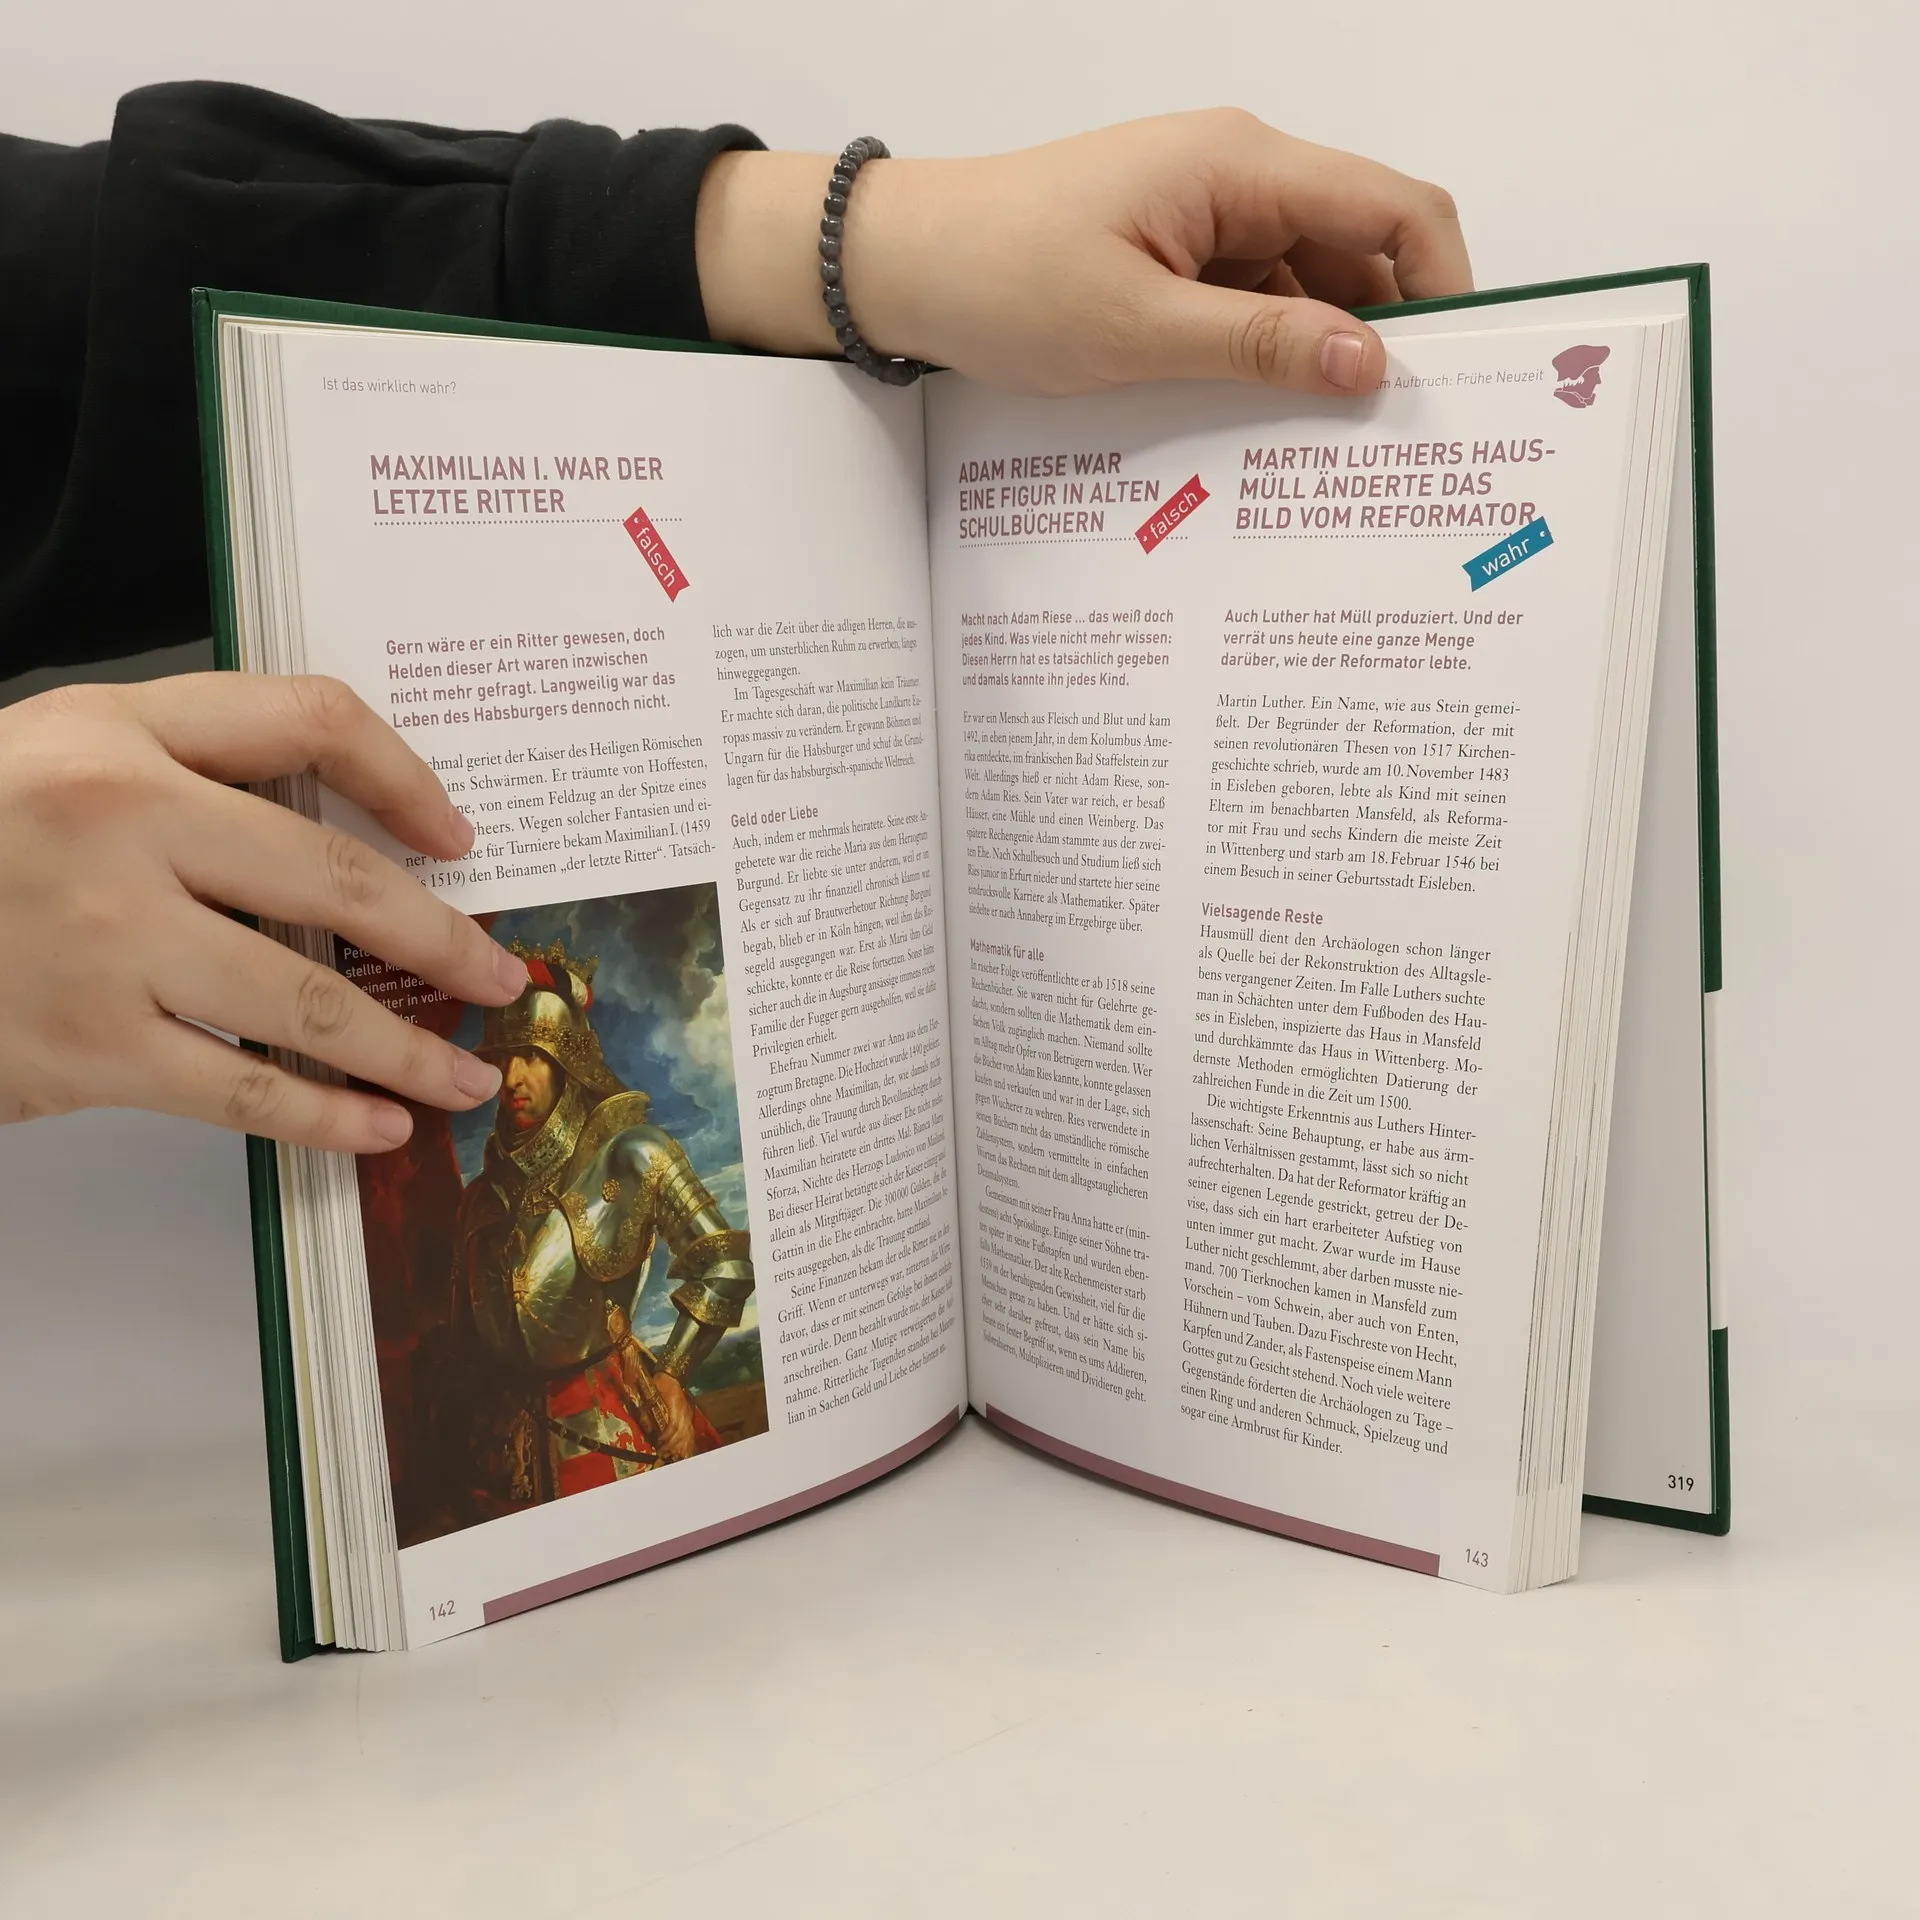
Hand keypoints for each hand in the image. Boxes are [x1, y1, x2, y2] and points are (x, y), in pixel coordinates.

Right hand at [0, 673, 529, 1151]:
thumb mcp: (58, 755)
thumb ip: (191, 765)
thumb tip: (352, 832)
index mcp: (117, 737)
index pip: (306, 719)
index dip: (403, 775)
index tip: (460, 837)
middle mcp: (119, 825)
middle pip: (335, 880)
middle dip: (442, 938)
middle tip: (503, 977)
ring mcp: (103, 942)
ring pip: (305, 1000)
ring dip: (407, 1046)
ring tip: (466, 1075)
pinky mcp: (84, 1047)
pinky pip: (241, 1088)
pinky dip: (325, 1116)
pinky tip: (381, 1128)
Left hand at [641, 1366, 699, 1462]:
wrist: (671, 1376)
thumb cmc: (659, 1384)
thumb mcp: (650, 1393)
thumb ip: (647, 1410)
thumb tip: (646, 1428)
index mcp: (676, 1405)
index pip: (674, 1425)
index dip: (666, 1436)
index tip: (658, 1443)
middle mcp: (684, 1412)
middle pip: (681, 1433)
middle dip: (671, 1445)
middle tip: (661, 1453)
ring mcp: (688, 1415)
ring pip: (687, 1434)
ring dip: (678, 1446)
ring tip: (669, 1454)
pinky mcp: (689, 1417)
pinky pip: (690, 1433)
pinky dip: (686, 1443)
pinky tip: (680, 1451)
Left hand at [697, 109, 1470, 397]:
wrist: (904, 265)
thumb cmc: (1002, 277)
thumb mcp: (1137, 327)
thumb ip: (1260, 345)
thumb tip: (1370, 363)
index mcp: (1242, 166)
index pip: (1393, 209)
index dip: (1444, 287)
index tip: (1456, 374)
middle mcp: (1240, 177)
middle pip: (1361, 250)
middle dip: (1387, 335)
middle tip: (1395, 436)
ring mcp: (1210, 215)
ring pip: (1309, 284)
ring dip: (1322, 354)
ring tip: (1332, 445)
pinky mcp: (1179, 254)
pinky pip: (1255, 302)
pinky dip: (1271, 355)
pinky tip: (1267, 419)